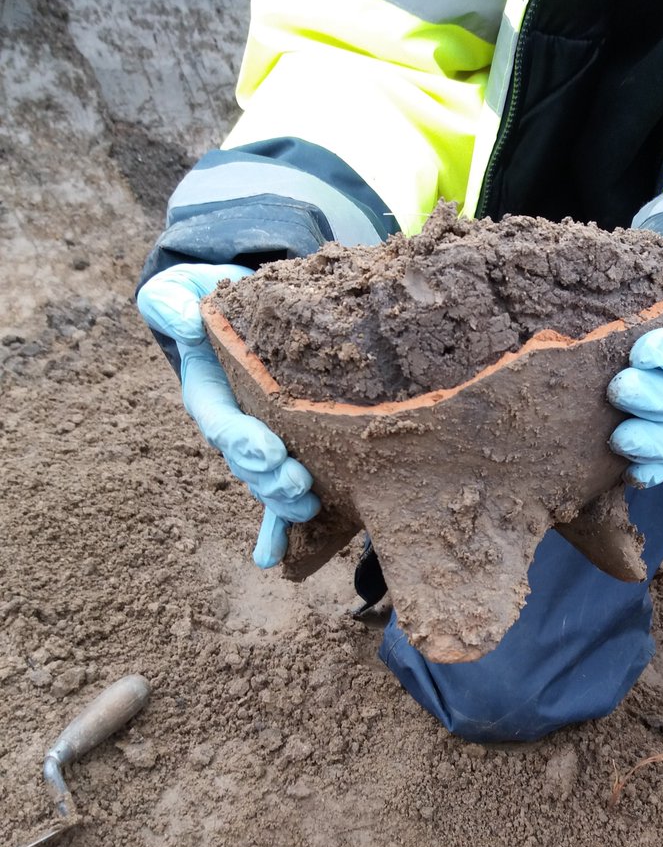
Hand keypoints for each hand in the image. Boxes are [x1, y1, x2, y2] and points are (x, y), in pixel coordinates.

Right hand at [137, 263, 319, 565]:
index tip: (269, 451)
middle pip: (249, 463)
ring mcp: (259, 441)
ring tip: (309, 508)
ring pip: (269, 481)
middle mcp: (232, 426)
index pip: (223, 424)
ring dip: (286, 501)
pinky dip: (281, 525)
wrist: (242, 304)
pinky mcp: (287, 445)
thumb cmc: (210, 297)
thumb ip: (171, 301)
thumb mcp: (181, 289)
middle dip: (272, 479)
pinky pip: (283, 488)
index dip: (244, 441)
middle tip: (299, 485)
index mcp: (208, 395)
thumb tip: (181, 320)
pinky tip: (276, 557)